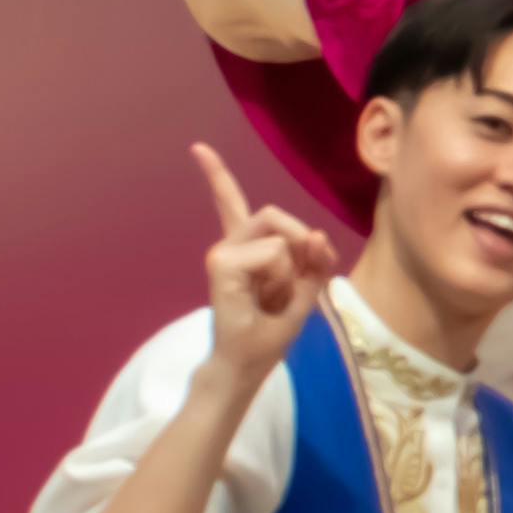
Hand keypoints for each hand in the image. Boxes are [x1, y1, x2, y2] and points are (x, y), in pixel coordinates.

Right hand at [193, 142, 336, 383]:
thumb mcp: (307, 293)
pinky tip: (263, 298)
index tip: (197, 148)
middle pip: (274, 213)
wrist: (246, 365)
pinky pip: (272, 254)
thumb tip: (315, 232)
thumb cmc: (272, 332)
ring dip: (291, 268)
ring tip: (273, 297)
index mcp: (245, 249)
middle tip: (293, 281)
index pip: (232, 205)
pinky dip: (284, 277)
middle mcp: (229, 246)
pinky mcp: (221, 267)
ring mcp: (221, 255)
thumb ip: (314, 261)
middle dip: (301, 241)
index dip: (217, 176)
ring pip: (278, 237)